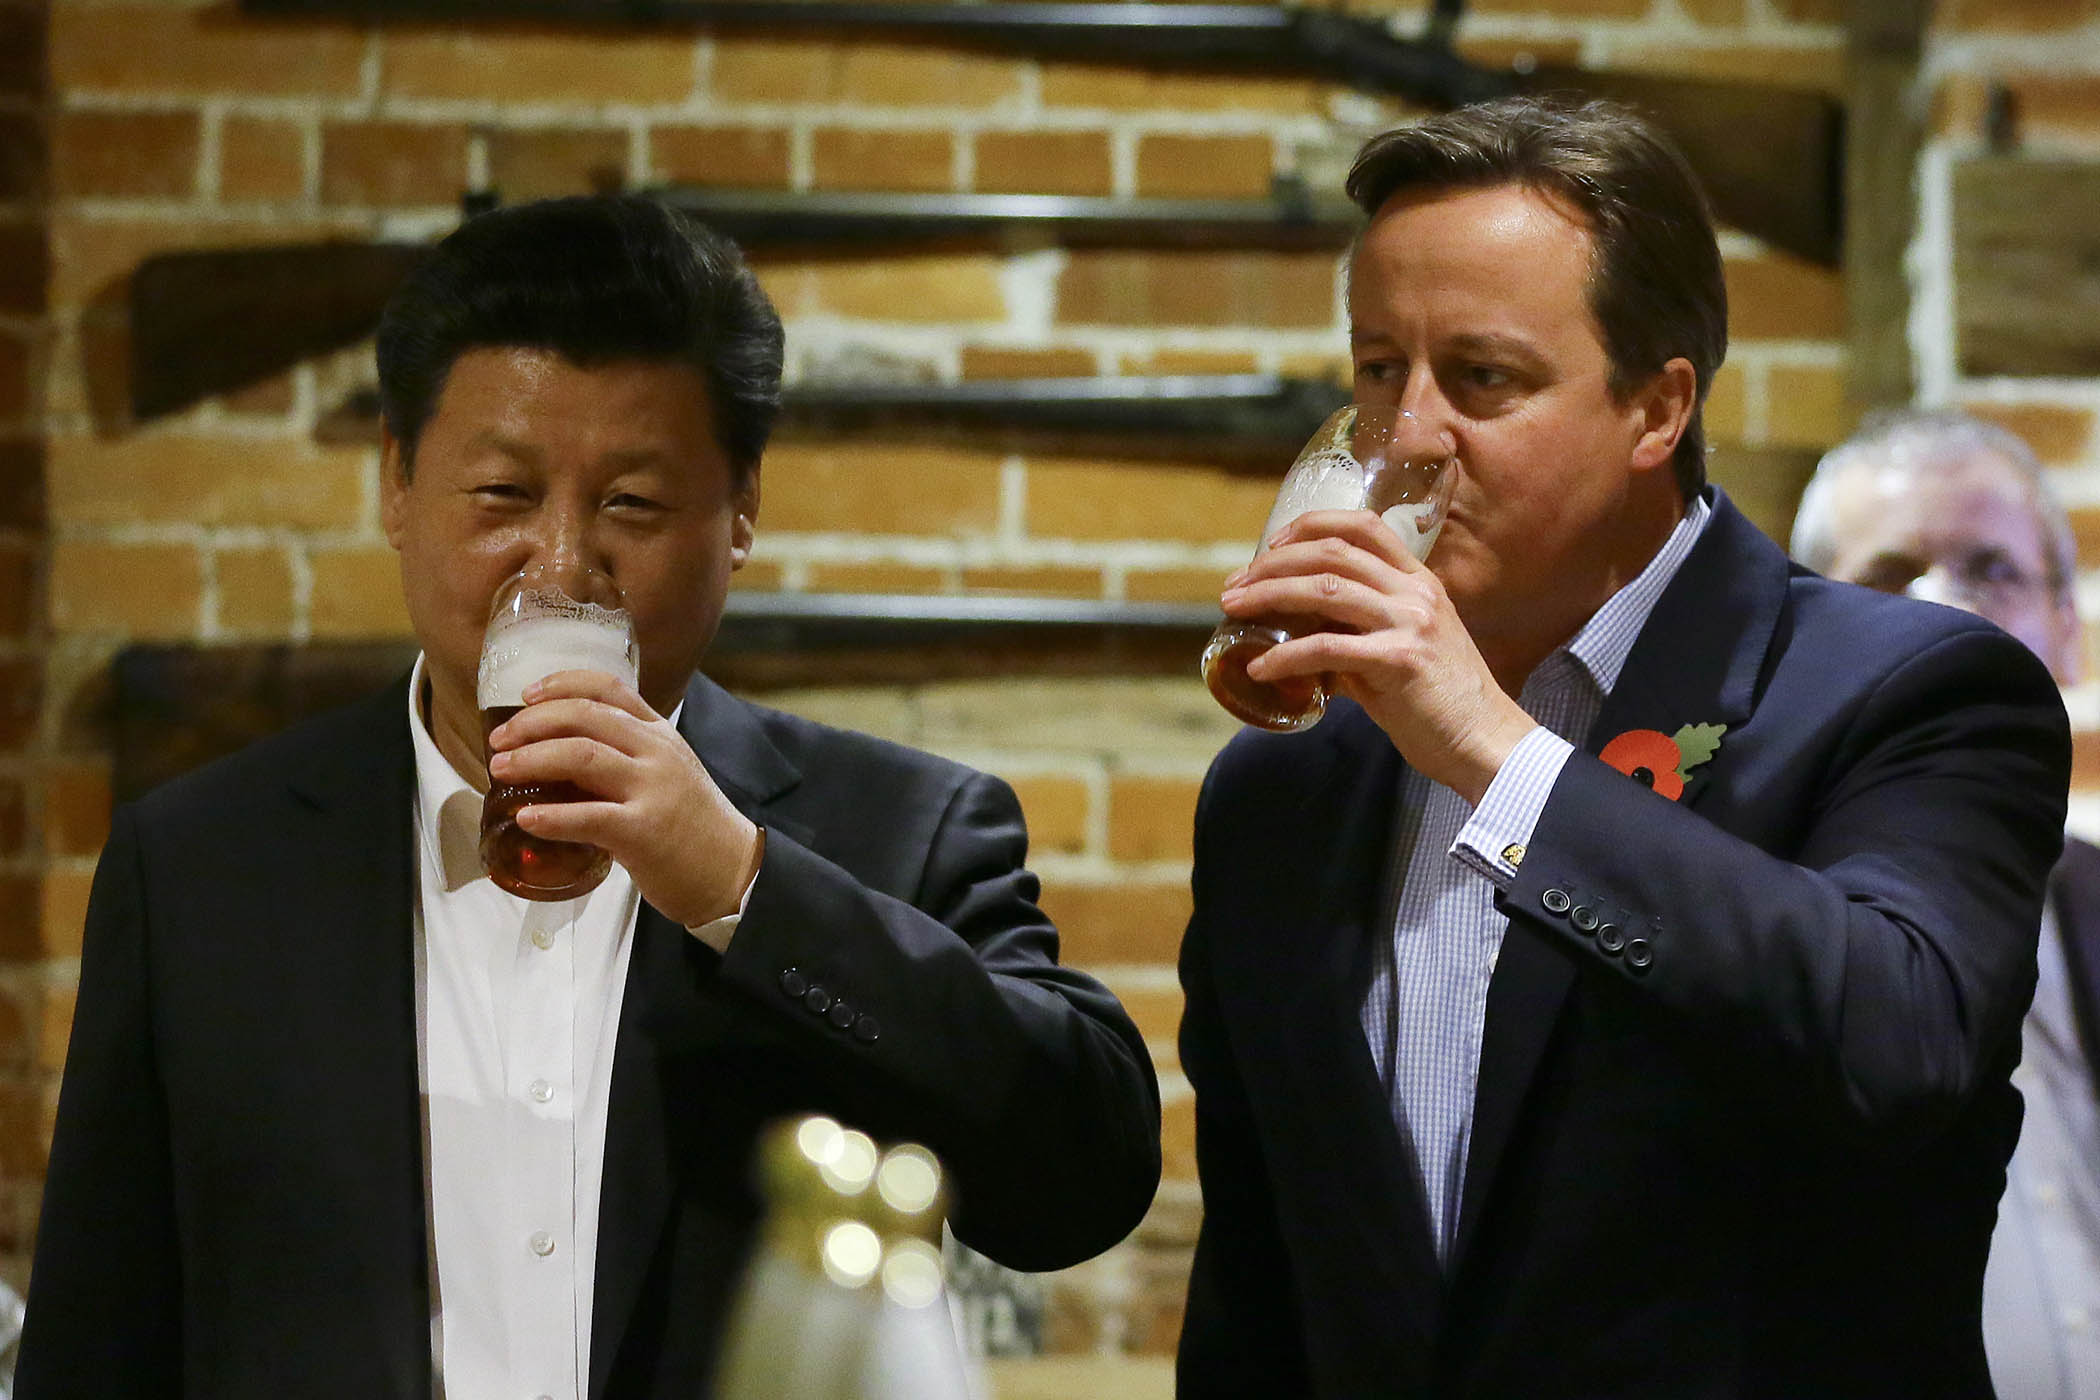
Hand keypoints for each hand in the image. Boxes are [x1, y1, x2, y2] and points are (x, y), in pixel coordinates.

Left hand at [487, 670, 761, 925]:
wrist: (734, 872)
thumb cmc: (693, 826)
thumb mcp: (668, 773)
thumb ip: (626, 757)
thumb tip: (561, 756)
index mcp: (660, 734)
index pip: (608, 688)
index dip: (561, 684)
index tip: (527, 694)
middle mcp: (656, 752)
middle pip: (584, 716)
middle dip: (531, 723)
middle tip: (500, 740)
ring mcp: (652, 790)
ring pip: (581, 756)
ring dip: (532, 759)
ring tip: (501, 770)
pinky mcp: (644, 832)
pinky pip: (588, 817)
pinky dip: (551, 817)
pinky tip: (525, 818)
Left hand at [1221, 508, 1535, 803]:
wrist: (1485, 742)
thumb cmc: (1440, 704)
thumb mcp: (1401, 653)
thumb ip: (1356, 639)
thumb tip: (1302, 646)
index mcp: (1418, 582)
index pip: (1362, 527)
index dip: (1309, 527)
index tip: (1270, 546)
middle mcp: (1414, 592)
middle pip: (1331, 553)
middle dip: (1272, 564)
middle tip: (1234, 587)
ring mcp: (1409, 623)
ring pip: (1324, 590)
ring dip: (1268, 596)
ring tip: (1232, 609)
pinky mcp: (1399, 661)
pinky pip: (1326, 649)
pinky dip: (1285, 657)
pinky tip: (1260, 669)